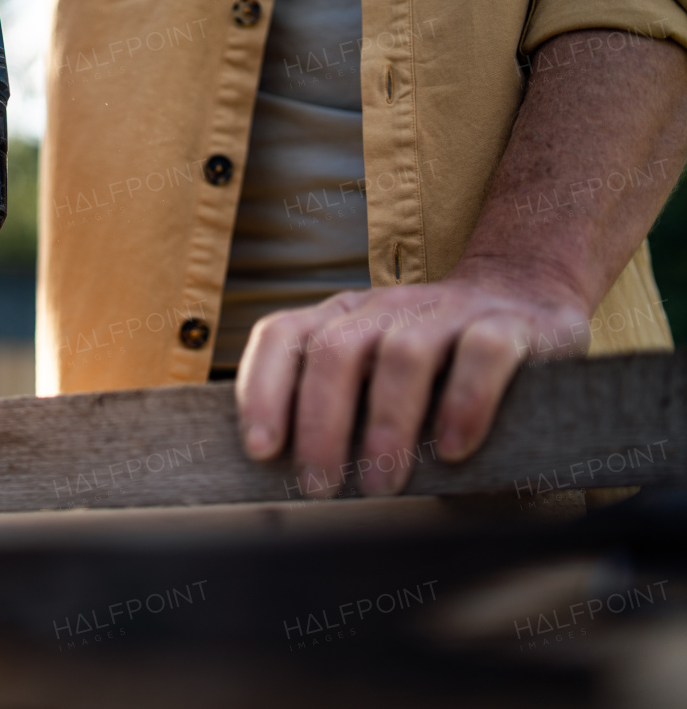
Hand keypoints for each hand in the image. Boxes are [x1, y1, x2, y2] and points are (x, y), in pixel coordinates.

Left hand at [234, 269, 590, 497]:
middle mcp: (388, 306)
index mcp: (343, 317)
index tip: (260, 449)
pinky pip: (481, 354)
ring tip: (380, 483)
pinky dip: (464, 404)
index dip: (261, 388)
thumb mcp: (374, 375)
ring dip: (386, 425)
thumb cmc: (436, 364)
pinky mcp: (508, 324)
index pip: (282, 335)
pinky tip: (452, 450)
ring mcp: (448, 309)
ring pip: (403, 354)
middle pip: (336, 350)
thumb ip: (340, 409)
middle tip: (318, 485)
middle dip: (320, 423)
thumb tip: (296, 481)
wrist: (525, 301)